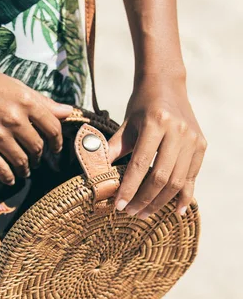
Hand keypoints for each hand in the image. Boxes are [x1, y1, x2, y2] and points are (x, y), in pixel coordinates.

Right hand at [0, 53, 72, 184]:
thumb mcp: (14, 86)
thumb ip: (42, 102)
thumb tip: (68, 111)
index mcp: (26, 101)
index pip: (53, 128)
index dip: (57, 142)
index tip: (55, 148)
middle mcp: (13, 118)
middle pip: (37, 148)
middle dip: (38, 157)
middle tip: (35, 160)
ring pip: (21, 161)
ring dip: (25, 169)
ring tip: (24, 170)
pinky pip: (0, 169)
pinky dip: (8, 177)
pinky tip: (10, 178)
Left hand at [107, 73, 207, 217]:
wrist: (167, 85)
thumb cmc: (142, 105)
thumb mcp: (126, 124)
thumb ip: (113, 148)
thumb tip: (97, 174)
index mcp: (156, 123)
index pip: (140, 164)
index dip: (129, 187)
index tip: (119, 205)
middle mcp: (178, 131)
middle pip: (161, 177)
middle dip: (144, 199)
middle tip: (131, 213)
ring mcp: (193, 139)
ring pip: (177, 181)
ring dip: (160, 202)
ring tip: (144, 213)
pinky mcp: (201, 145)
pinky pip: (192, 176)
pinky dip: (184, 196)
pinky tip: (176, 211)